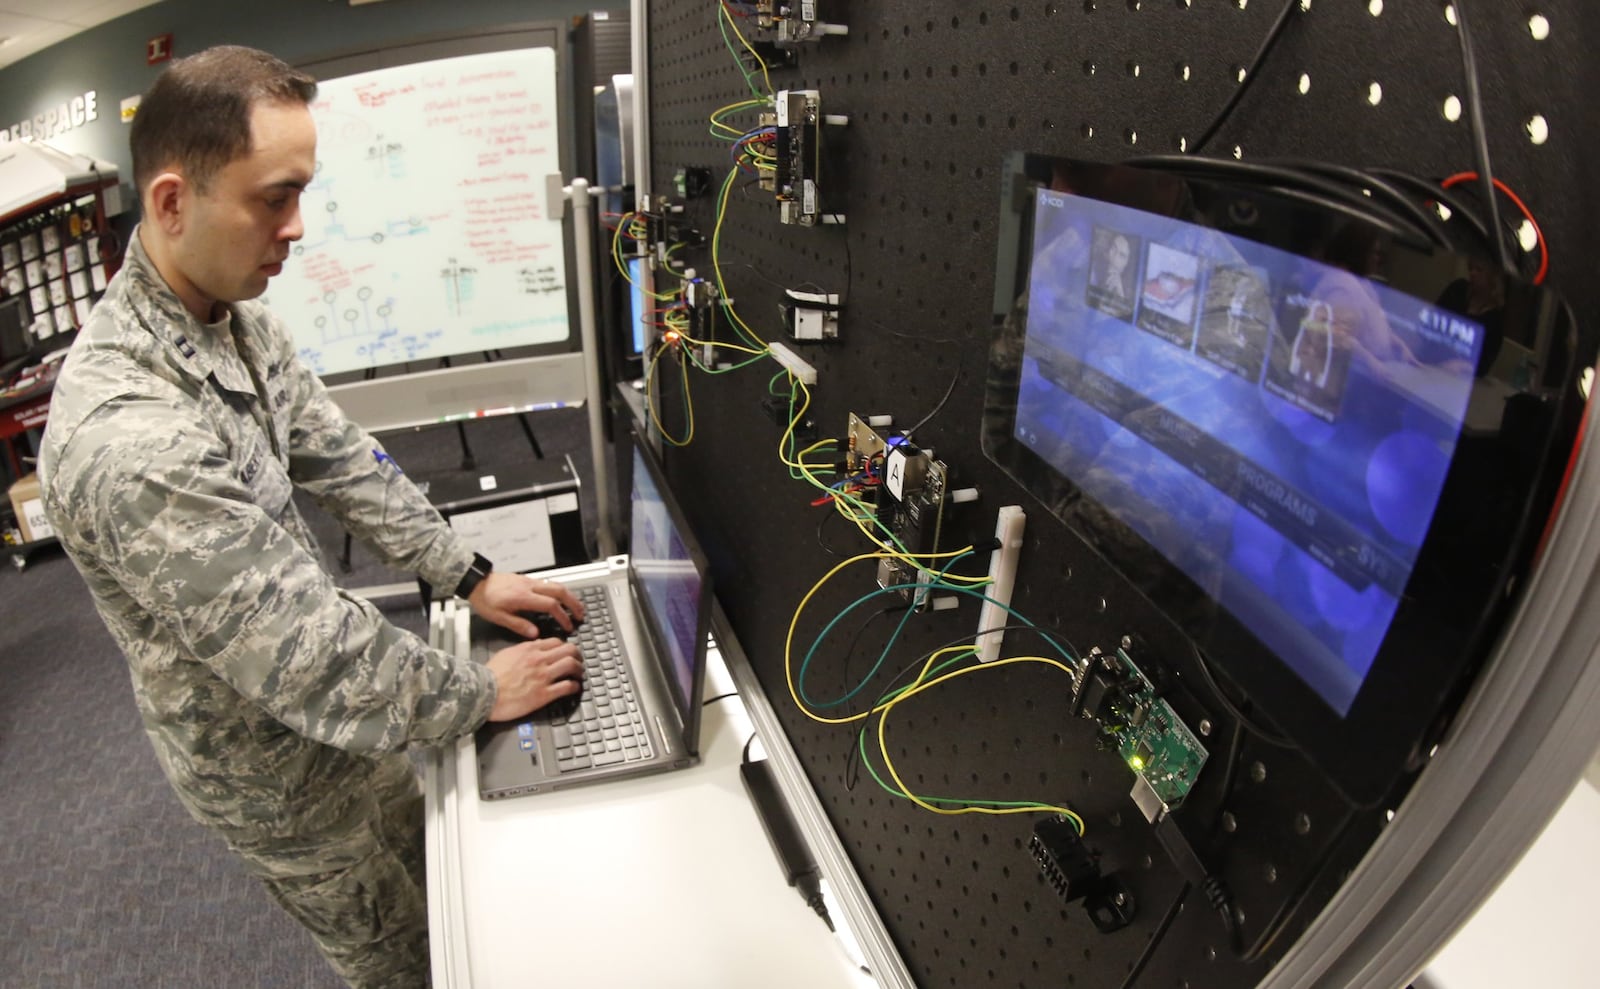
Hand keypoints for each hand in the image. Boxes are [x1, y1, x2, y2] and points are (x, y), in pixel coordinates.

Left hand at [469, 571, 585, 637]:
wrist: (476, 582)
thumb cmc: (485, 600)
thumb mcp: (498, 617)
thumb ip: (518, 625)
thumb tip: (535, 634)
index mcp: (523, 597)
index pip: (551, 605)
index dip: (562, 616)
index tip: (568, 626)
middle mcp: (529, 586)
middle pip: (559, 590)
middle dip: (573, 602)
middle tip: (580, 614)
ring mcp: (529, 581)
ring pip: (556, 584)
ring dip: (568, 595)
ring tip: (575, 606)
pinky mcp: (527, 579)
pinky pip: (548, 583)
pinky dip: (559, 591)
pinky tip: (560, 598)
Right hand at [485, 638, 582, 721]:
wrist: (482, 693)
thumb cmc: (490, 676)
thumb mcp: (506, 654)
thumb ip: (523, 649)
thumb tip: (536, 646)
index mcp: (530, 649)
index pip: (557, 642)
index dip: (565, 646)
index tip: (567, 652)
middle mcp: (539, 660)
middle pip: (570, 650)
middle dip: (577, 656)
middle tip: (578, 661)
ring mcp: (543, 677)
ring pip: (572, 666)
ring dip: (579, 670)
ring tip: (579, 674)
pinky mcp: (544, 694)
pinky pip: (567, 687)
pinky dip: (575, 687)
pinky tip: (574, 688)